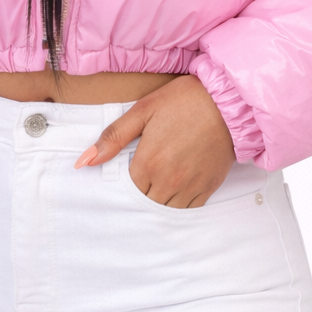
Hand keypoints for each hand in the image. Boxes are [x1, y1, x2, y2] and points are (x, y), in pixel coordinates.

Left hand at [75, 74, 235, 206]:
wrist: (227, 102)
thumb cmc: (183, 101)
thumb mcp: (143, 111)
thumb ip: (113, 137)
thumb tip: (85, 161)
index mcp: (149, 162)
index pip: (127, 191)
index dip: (124, 186)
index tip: (127, 176)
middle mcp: (169, 180)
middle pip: (145, 204)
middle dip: (140, 195)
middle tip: (141, 181)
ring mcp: (190, 186)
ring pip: (166, 211)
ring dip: (158, 202)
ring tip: (156, 186)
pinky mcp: (208, 187)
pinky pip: (188, 209)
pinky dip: (178, 205)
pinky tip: (175, 192)